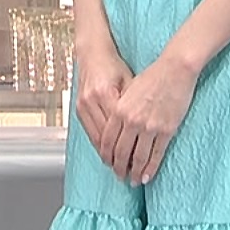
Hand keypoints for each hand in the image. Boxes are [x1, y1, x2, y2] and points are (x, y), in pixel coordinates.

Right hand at [71, 38, 131, 166]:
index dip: (131, 150)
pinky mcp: (79, 107)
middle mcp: (94, 101)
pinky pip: (90, 133)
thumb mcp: (131, 82)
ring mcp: (84, 104)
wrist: (94, 53)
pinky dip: (99, 146)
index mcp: (109, 94)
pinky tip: (107, 155)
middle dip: (119, 160)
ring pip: (97, 139)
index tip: (140, 166)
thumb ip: (136, 105)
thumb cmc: (117, 67)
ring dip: (108, 156)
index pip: (121, 131)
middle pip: (108, 140)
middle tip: (130, 176)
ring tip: (120, 169)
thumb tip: (149, 131)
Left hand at [103, 56, 196, 185]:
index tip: (108, 163)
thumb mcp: (128, 91)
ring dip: (134, 172)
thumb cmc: (152, 77)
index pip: (107, 140)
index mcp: (119, 109)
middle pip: (120, 152)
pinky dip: (150, 168)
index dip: (106, 155)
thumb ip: (120, 109)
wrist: (175, 69)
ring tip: (133, 181)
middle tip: (119, 176)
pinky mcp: (166, 130)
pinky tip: (147, 176)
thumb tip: (115, 130)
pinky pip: (156, 155)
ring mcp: (149, 127)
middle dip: (119, 167)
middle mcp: (131, 120)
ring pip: (138, 157)